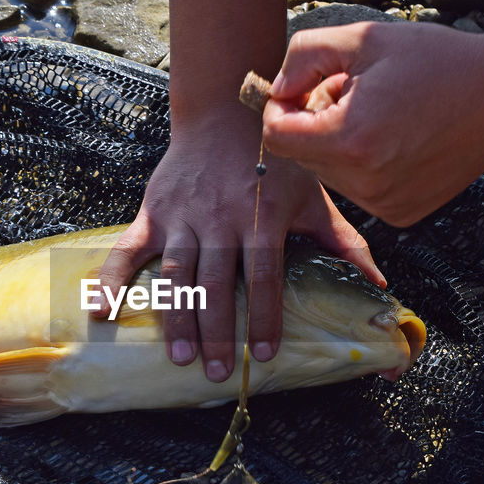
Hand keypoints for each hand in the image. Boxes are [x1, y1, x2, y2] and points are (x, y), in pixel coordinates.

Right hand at [97, 110, 383, 381]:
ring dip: (178, 318)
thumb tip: (381, 286)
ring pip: (178, 274)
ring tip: (180, 357)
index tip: (266, 353)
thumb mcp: (315, 196)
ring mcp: (183, 217)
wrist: (225, 111)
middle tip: (219, 371)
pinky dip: (112, 281)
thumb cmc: (275, 160)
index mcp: (262, 217)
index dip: (265, 316)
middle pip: (219, 283)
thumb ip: (345, 243)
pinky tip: (102, 313)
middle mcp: (220, 219)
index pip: (265, 275)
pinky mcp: (154, 212)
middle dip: (219, 331)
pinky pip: (128, 251)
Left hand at [262, 21, 483, 226]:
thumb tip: (275, 90)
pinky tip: (398, 138)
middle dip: (313, 123)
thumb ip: (304, 58)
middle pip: (302, 156)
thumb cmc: (437, 61)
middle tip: (352, 92)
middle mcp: (365, 182)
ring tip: (379, 113)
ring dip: (339, 144)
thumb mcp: (363, 40)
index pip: (276, 136)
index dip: (281, 107)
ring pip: (330, 174)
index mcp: (351, 139)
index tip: (306, 87)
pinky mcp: (402, 214)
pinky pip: (360, 189)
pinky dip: (365, 165)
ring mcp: (385, 204)